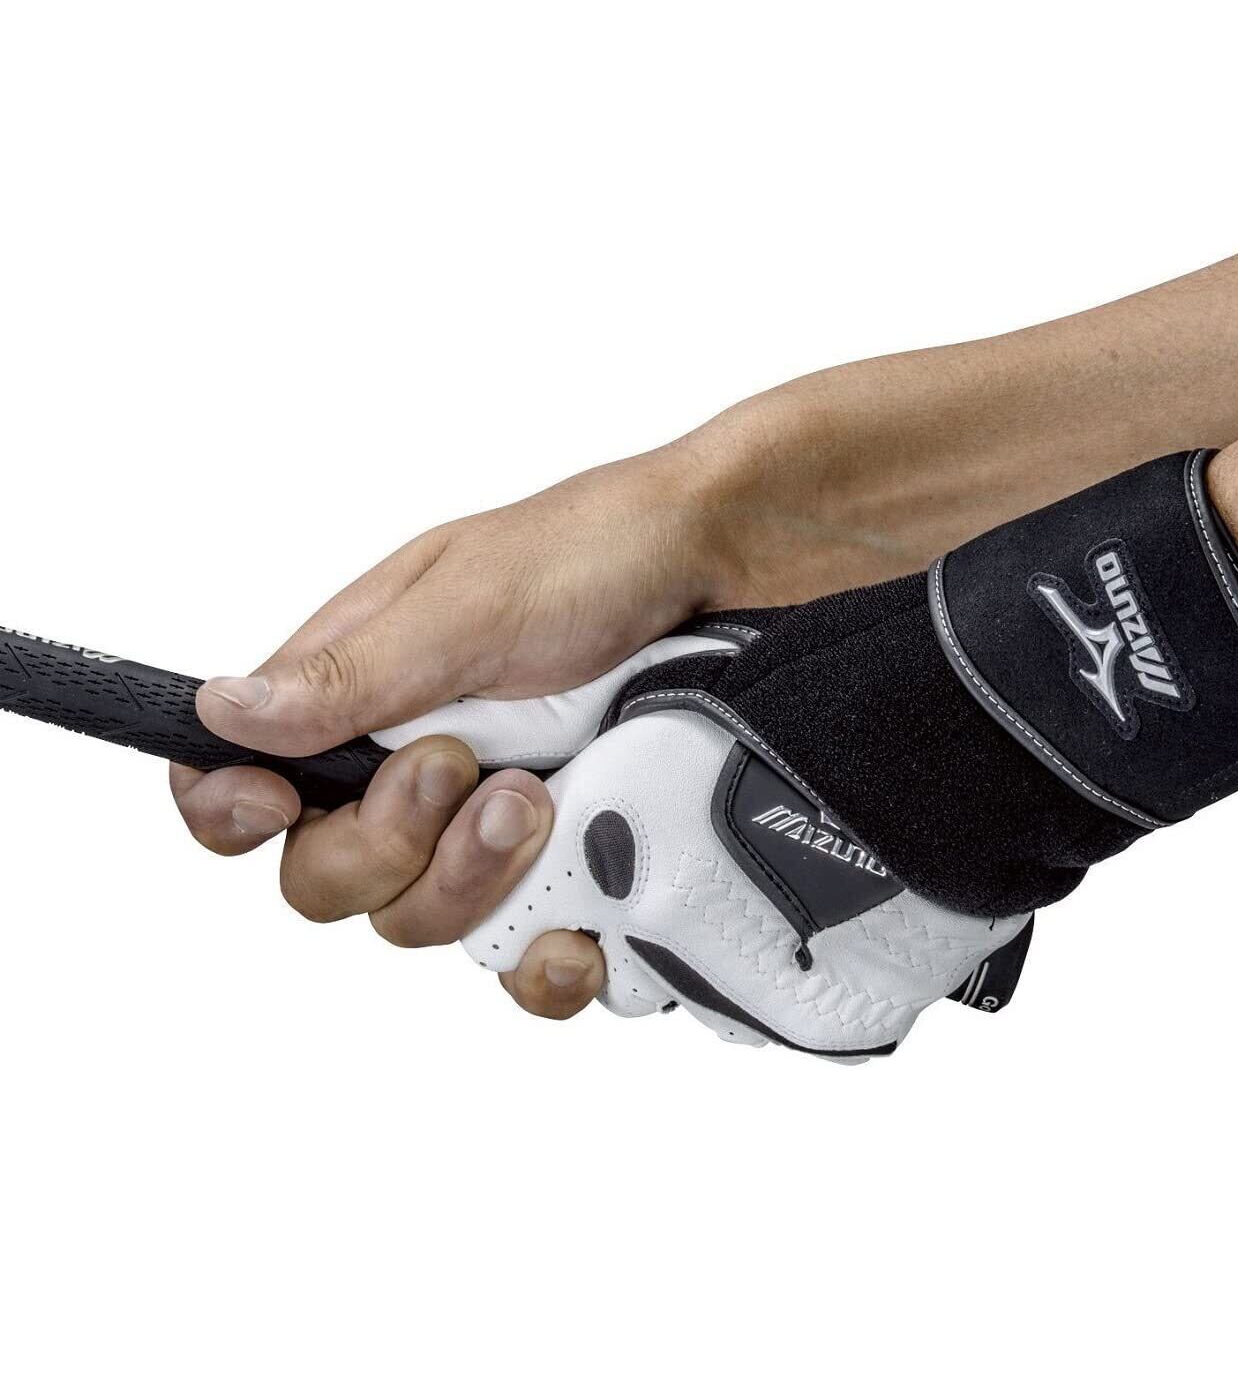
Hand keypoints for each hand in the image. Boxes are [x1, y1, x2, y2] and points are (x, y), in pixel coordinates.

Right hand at [171, 445, 728, 1019]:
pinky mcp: (574, 869)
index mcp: (366, 694)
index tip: (276, 806)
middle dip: (388, 844)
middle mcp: (420, 773)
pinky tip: (580, 922)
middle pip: (330, 879)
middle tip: (464, 769)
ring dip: (473, 883)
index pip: (249, 781)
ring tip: (541, 801)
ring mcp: (497, 829)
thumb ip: (355, 673)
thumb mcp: (472, 598)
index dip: (235, 815)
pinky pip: (529, 962)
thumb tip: (222, 714)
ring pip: (426, 927)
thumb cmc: (599, 553)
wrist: (738, 571)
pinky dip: (549, 960)